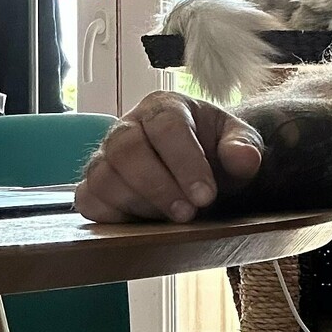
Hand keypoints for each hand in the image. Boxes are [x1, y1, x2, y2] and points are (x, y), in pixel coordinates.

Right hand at [74, 91, 263, 222]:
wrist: (201, 169)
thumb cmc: (216, 152)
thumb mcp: (238, 144)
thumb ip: (244, 147)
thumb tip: (244, 158)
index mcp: (164, 107)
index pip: (166, 126)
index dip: (186, 162)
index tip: (206, 195)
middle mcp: (128, 126)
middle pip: (126, 150)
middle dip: (159, 187)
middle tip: (187, 214)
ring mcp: (105, 156)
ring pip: (103, 177)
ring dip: (138, 204)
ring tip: (170, 220)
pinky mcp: (94, 185)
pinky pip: (87, 200)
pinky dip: (111, 216)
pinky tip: (142, 224)